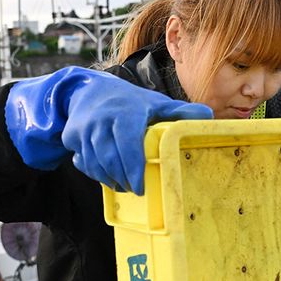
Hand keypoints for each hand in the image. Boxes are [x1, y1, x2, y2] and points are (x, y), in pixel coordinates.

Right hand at [6, 66, 211, 194]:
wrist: (89, 90)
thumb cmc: (130, 102)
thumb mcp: (155, 103)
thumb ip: (180, 112)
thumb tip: (209, 116)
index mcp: (127, 112)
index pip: (128, 145)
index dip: (134, 170)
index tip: (140, 188)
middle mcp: (103, 119)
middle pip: (111, 159)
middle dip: (123, 179)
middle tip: (134, 189)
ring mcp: (84, 128)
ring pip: (95, 163)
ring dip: (109, 179)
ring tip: (122, 184)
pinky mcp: (72, 136)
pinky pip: (83, 161)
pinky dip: (94, 172)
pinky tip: (106, 174)